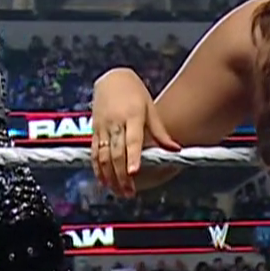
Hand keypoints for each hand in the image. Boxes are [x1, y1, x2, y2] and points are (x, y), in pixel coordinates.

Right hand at [89, 69, 180, 196]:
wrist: (112, 78)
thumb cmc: (135, 93)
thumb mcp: (150, 108)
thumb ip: (160, 132)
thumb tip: (175, 150)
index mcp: (132, 116)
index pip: (133, 140)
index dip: (133, 157)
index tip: (133, 172)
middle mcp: (116, 122)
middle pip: (116, 153)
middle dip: (122, 175)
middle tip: (129, 192)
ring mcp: (103, 127)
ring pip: (103, 155)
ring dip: (109, 176)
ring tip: (118, 191)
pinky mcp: (94, 130)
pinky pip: (94, 152)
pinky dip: (97, 168)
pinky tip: (103, 181)